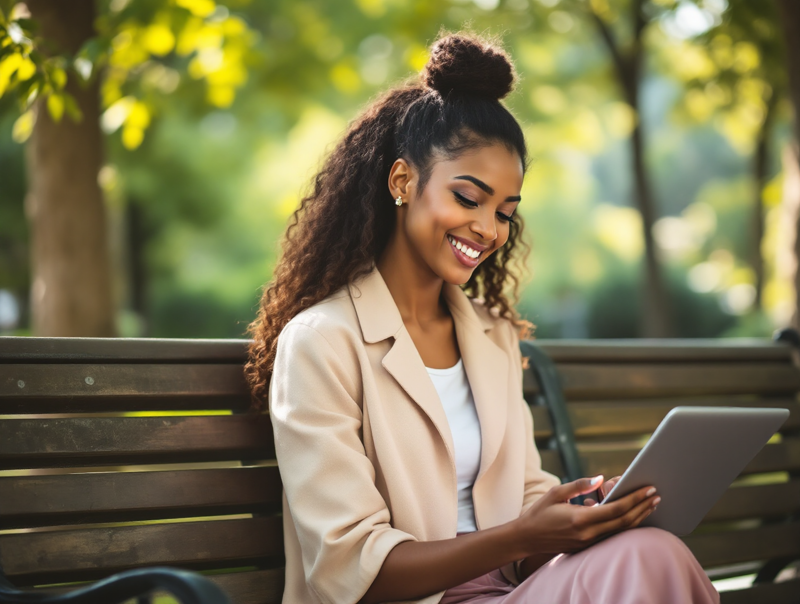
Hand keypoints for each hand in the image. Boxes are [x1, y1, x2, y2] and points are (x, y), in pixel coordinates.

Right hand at [516, 476, 659, 555]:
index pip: (616, 509)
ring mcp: (589, 542)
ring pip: (621, 530)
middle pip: (624, 521)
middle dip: (642, 507)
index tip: (648, 489)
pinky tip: (632, 515)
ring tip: (650, 505)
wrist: (527, 538)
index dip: (635, 498)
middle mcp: (588, 533)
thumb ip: (580, 485)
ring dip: (638, 517)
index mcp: (581, 518)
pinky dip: (625, 524)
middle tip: (656, 495)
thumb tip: (601, 478)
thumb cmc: (540, 512)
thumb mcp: (556, 493)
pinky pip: (612, 535)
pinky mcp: (588, 546)